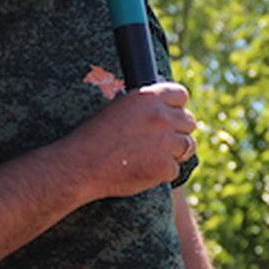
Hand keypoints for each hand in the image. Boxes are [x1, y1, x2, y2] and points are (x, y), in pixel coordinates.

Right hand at [68, 81, 195, 197]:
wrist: (80, 165)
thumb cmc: (94, 138)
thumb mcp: (118, 109)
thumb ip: (144, 108)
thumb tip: (165, 111)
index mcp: (148, 97)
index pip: (180, 95)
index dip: (176, 108)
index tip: (170, 118)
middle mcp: (160, 116)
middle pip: (188, 121)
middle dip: (178, 132)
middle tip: (160, 142)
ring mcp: (165, 141)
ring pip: (188, 145)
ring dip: (175, 153)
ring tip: (151, 157)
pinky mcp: (164, 166)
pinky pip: (175, 169)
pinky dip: (162, 173)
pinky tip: (143, 171)